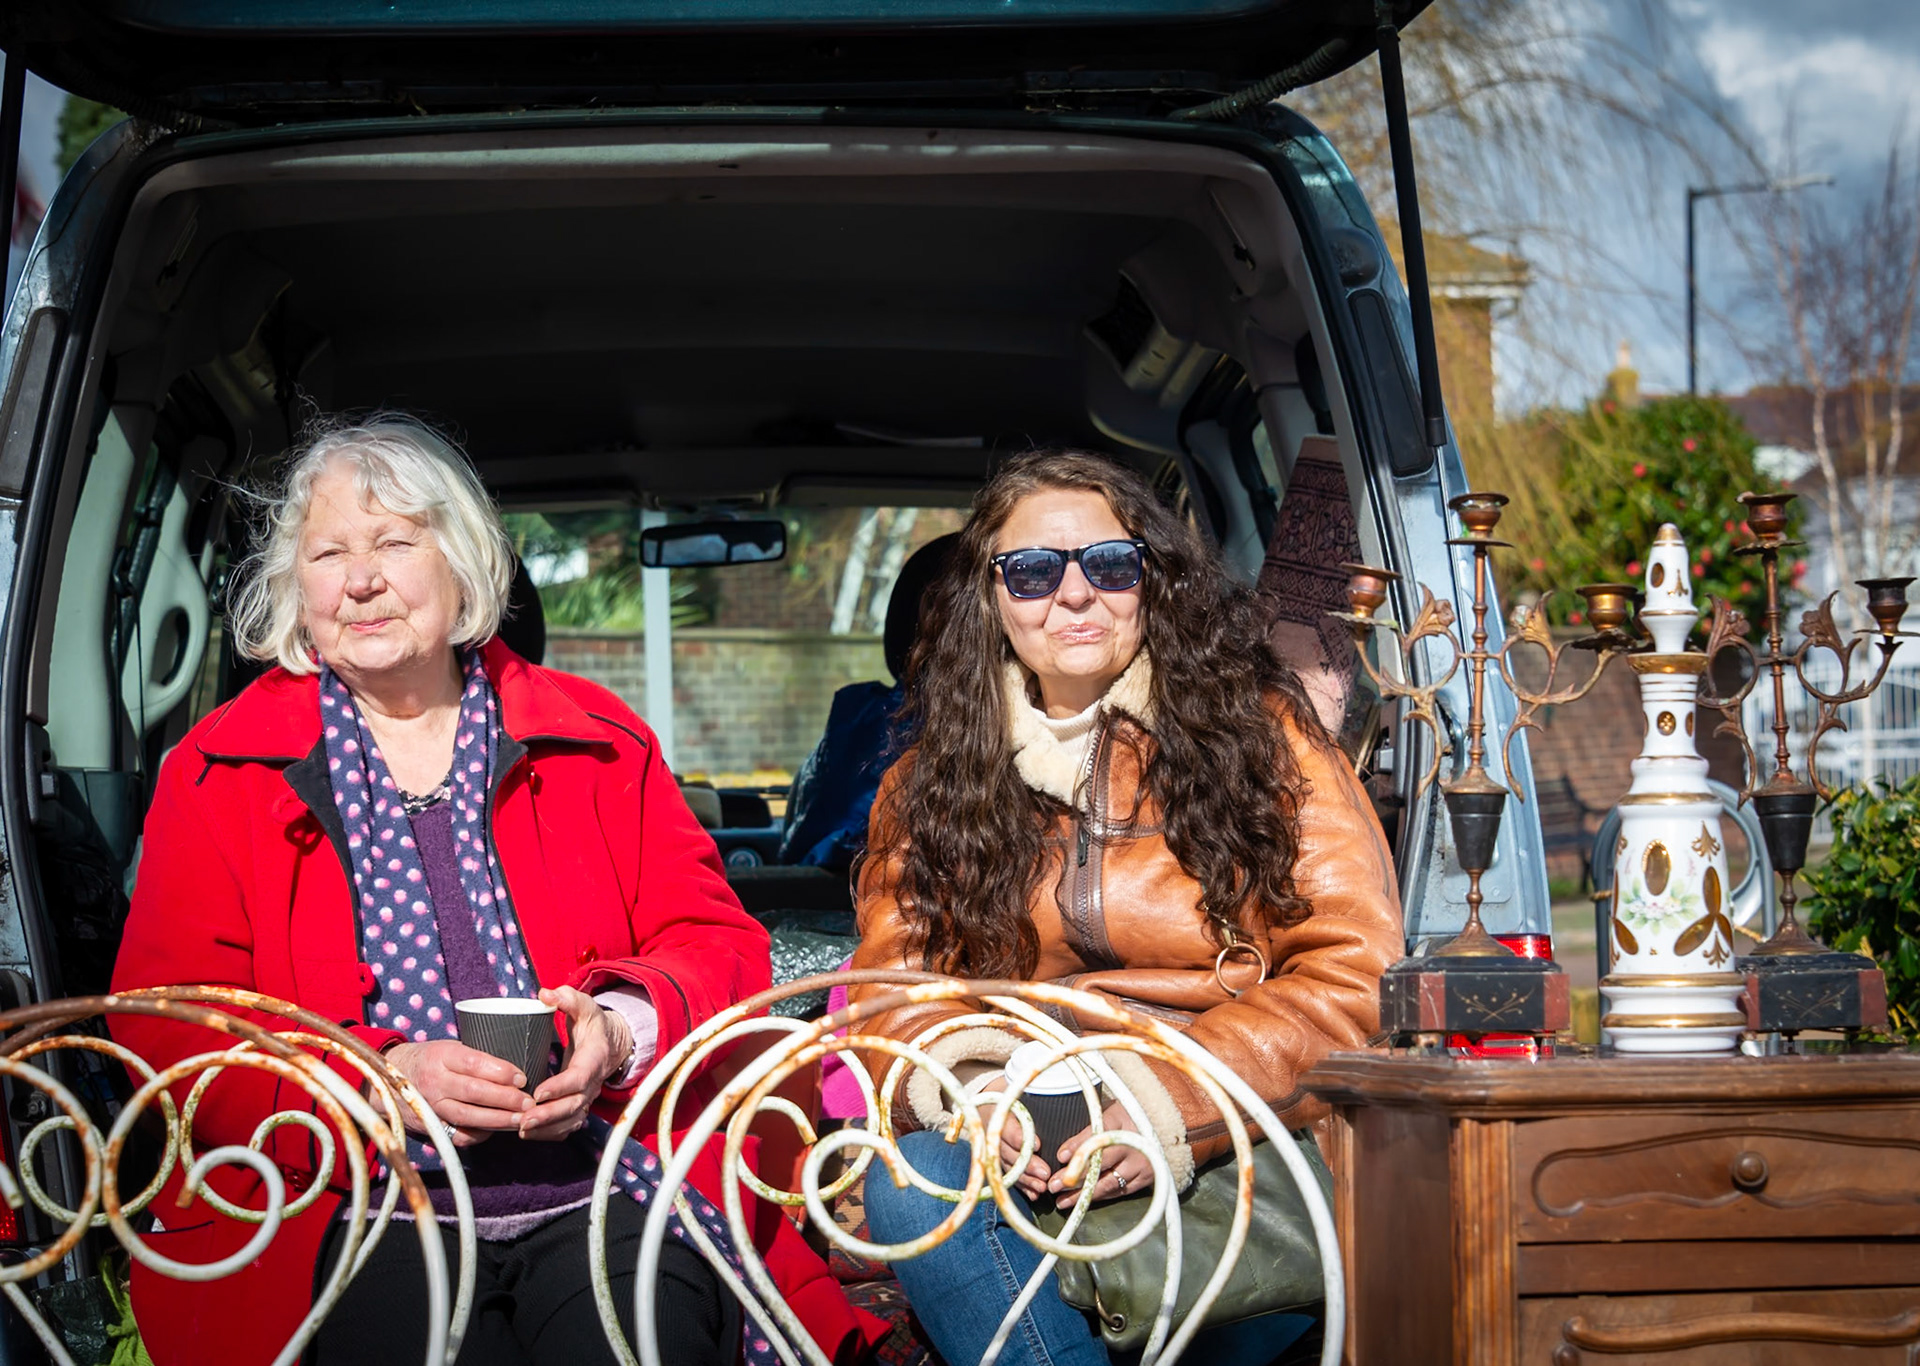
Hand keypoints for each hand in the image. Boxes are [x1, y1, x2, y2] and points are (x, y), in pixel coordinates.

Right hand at [383, 1040, 531, 1147]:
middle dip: (505, 1099)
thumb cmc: (429, 1059)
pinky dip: (478, 1134)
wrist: (387, 1078)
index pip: (474, 1063)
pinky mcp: (429, 1125)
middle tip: (528, 1102)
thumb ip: (475, 1057)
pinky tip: (496, 1130)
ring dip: (497, 1120)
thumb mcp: (448, 1047)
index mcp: (441, 1056)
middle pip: (474, 1092)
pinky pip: (457, 1134)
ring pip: (467, 1116)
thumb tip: (515, 1068)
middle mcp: (435, 1081)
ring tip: (520, 1119)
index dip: (501, 1071)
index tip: (522, 1077)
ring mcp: (431, 1106)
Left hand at [517, 986, 631, 1141]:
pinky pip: (567, 1127)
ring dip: (546, 1129)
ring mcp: (587, 1098)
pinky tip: (528, 1134)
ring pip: (570, 1121)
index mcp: (593, 1059)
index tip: (537, 1092)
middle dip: (548, 1116)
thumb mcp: (584, 1006)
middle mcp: (592, 1083)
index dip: (560, 1087)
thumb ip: (567, 998)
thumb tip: (545, 994)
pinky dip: (549, 1134)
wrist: (611, 1044)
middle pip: (573, 1106)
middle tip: (522, 1120)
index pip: (579, 1078)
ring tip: (520, 1130)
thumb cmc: (593, 1025)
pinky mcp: (579, 1107)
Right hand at [979, 1077, 1051, 1200]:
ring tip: (1042, 1188)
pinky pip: (1007, 1176)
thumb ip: (1038, 1092)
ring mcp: (991, 1148)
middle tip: (1046, 1173)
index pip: (1008, 1127)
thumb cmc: (1013, 1093)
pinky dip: (1020, 1187)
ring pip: (1007, 1168)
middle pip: (1007, 1152)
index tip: (1039, 1145)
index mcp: (997, 1111)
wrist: (990, 1101)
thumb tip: (1065, 1092)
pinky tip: (1033, 1194)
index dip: (1021, 1137)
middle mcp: (991, 1132)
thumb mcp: (1019, 1088)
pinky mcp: (995, 1160)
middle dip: (1027, 1165)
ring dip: (1025, 1179)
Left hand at [1049, 1101, 1153, 1209]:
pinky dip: (1099, 1197)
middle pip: (1100, 1162)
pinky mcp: (1146, 1179)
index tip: (1060, 1155)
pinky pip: (1119, 1192)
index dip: (1078, 1145)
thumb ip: (1091, 1125)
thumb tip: (1064, 1151)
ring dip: (1082, 1193)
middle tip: (1054, 1184)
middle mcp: (1133, 1143)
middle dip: (1074, 1176)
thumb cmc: (1129, 1116)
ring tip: (1062, 1200)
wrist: (1166, 1126)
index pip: (1097, 1134)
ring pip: (1108, 1183)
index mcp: (1121, 1119)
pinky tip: (1082, 1201)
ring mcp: (1141, 1163)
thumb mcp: (1109, 1111)